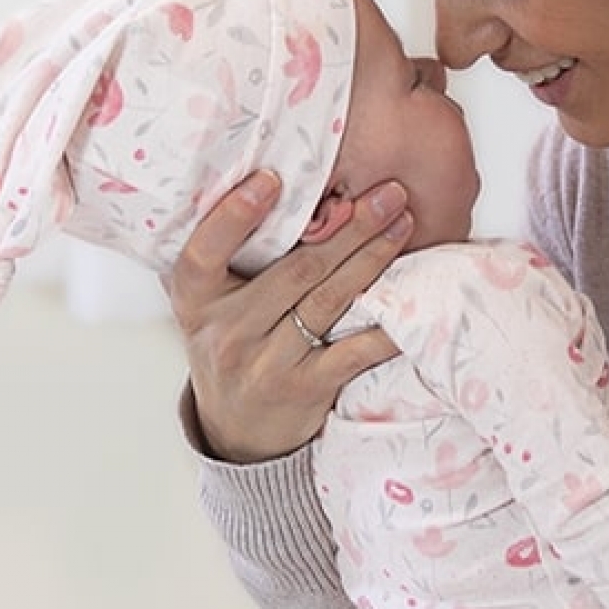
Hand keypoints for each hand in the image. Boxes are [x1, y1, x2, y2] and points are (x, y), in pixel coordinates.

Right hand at [167, 171, 411, 460]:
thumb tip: (276, 182)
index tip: (272, 178)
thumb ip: (228, 255)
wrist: (236, 430)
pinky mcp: (303, 390)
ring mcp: (265, 363)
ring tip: (402, 224)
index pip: (205, 252)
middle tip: (386, 192)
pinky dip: (385, 325)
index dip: (235, 215)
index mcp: (195, 299)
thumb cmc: (230, 345)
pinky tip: (413, 299)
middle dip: (348, 228)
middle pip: (295, 270)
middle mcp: (226, 331)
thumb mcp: (209, 303)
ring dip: (371, 259)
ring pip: (328, 301)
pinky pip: (352, 351)